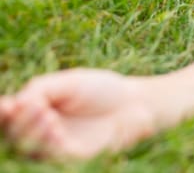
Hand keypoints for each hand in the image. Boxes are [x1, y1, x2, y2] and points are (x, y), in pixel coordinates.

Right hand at [0, 68, 154, 160]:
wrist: (134, 102)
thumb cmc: (102, 89)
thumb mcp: (69, 82)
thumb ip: (41, 89)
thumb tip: (15, 103)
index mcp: (38, 109)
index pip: (11, 116)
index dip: (3, 113)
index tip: (6, 106)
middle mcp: (43, 130)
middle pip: (15, 134)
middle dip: (22, 121)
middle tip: (38, 107)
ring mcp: (58, 145)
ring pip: (30, 148)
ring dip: (33, 133)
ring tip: (48, 115)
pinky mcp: (74, 157)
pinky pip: (54, 156)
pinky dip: (49, 144)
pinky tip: (55, 128)